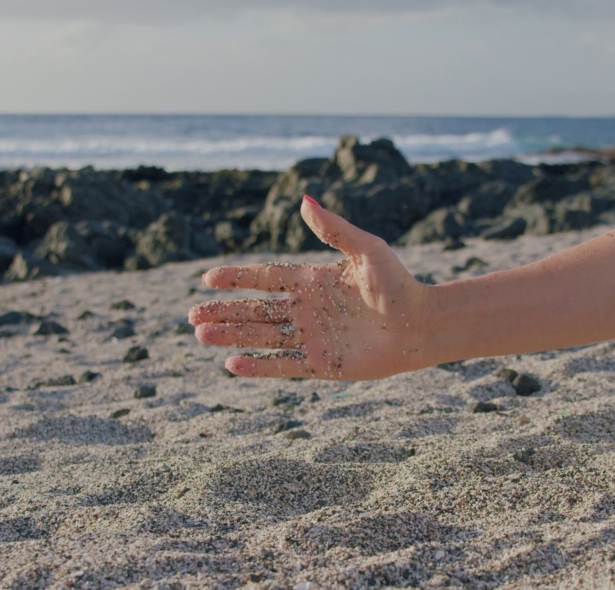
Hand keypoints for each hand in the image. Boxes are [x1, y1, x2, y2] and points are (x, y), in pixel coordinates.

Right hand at [189, 196, 433, 379]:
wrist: (422, 325)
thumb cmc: (398, 285)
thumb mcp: (366, 249)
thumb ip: (332, 229)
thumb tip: (303, 199)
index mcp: (313, 281)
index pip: (266, 278)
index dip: (237, 278)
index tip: (208, 278)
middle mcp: (307, 310)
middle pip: (255, 310)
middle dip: (223, 313)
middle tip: (192, 316)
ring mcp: (313, 338)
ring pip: (262, 337)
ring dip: (231, 336)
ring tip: (200, 335)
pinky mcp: (323, 365)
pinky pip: (283, 366)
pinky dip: (258, 366)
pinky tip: (232, 364)